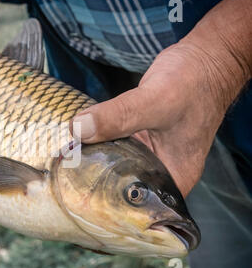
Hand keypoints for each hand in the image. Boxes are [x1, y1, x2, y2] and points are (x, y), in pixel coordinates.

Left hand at [71, 0, 251, 196]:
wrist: (205, 58)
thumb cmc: (195, 82)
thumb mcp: (155, 101)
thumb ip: (119, 116)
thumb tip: (79, 129)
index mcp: (174, 177)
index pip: (139, 209)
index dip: (108, 206)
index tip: (76, 195)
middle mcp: (160, 170)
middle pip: (122, 187)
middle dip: (93, 181)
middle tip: (63, 176)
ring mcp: (149, 152)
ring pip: (114, 163)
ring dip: (92, 158)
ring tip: (64, 159)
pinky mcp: (138, 135)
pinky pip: (113, 142)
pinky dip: (98, 139)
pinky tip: (78, 136)